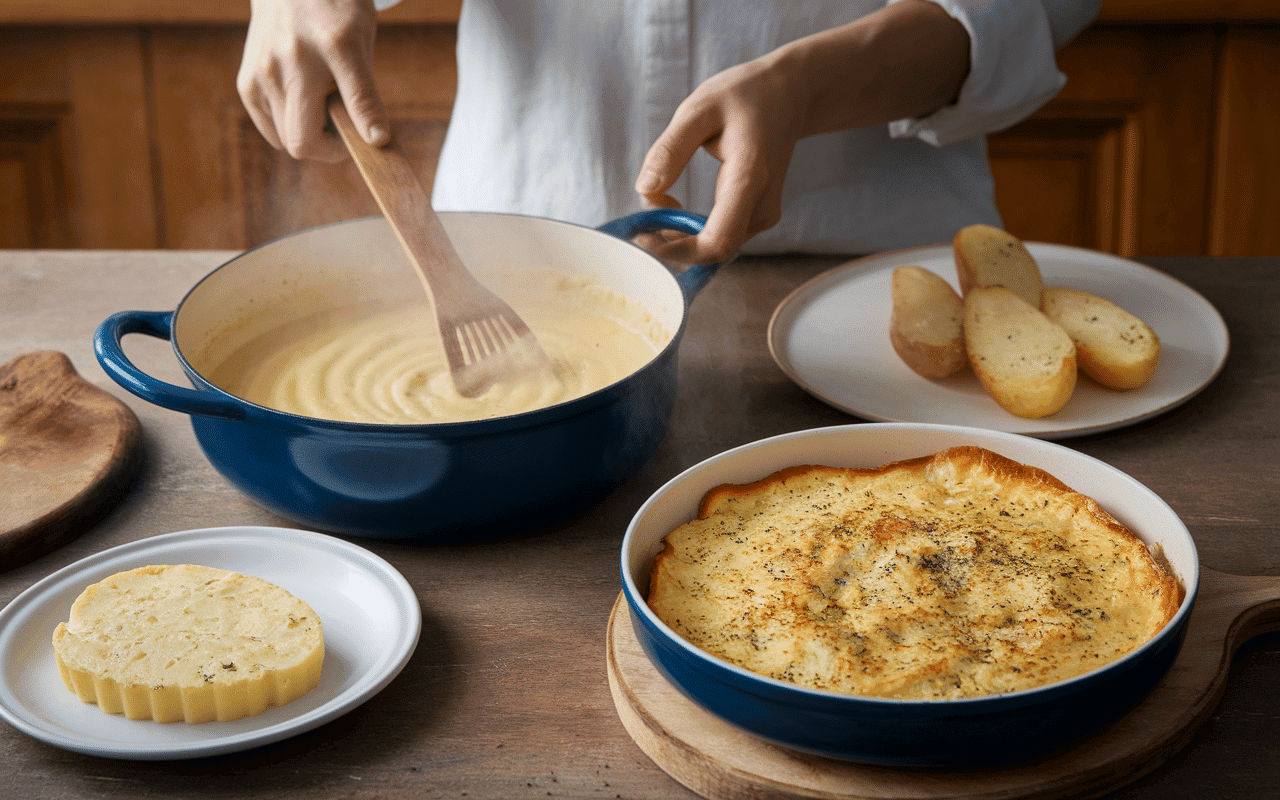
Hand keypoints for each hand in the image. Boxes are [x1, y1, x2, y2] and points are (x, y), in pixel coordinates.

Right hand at [237, 0, 389, 162]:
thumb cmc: (331, 14)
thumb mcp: (360, 38)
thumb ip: (364, 89)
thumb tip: (374, 139)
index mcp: (336, 45)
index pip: (358, 99)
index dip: (370, 131)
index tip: (376, 143)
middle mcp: (294, 60)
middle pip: (304, 142)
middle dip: (331, 149)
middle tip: (345, 132)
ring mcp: (264, 73)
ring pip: (288, 141)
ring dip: (310, 136)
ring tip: (322, 105)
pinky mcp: (247, 84)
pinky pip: (272, 132)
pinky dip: (289, 128)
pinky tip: (301, 103)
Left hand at [635, 57, 804, 265]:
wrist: (789, 95)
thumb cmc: (746, 96)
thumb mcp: (699, 109)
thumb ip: (671, 149)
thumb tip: (645, 189)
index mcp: (750, 178)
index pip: (716, 241)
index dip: (676, 251)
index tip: (643, 238)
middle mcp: (762, 205)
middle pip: (713, 251)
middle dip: (672, 246)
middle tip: (641, 223)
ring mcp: (764, 214)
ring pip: (716, 247)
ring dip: (679, 237)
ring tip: (657, 204)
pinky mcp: (758, 216)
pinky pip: (721, 236)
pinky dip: (692, 230)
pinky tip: (674, 206)